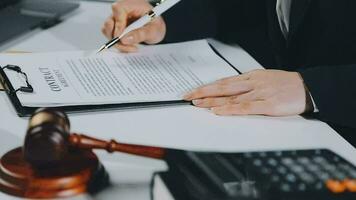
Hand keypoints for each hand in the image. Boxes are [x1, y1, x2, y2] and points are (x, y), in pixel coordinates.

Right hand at [102, 0, 166, 51]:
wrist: (156, 29)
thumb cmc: (156, 25)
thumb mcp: (153, 30)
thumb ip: (140, 34)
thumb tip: (125, 39)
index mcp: (133, 4)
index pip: (118, 9)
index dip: (118, 23)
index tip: (121, 37)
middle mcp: (123, 10)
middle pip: (110, 21)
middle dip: (116, 37)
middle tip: (127, 45)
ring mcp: (118, 19)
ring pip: (108, 30)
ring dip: (118, 42)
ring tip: (131, 47)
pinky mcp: (116, 27)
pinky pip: (111, 36)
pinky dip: (118, 43)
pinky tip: (129, 46)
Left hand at [184, 69, 307, 115]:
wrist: (308, 87)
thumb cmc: (286, 85)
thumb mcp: (264, 80)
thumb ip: (247, 85)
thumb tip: (229, 92)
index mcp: (251, 77)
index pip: (224, 81)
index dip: (207, 86)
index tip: (193, 90)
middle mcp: (252, 83)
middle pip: (222, 87)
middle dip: (203, 91)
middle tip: (187, 96)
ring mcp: (259, 93)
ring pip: (230, 97)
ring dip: (212, 100)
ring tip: (197, 103)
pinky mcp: (268, 104)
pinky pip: (245, 107)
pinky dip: (230, 109)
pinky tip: (218, 111)